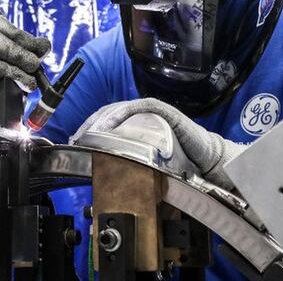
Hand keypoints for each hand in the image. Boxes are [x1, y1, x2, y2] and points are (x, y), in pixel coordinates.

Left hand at [71, 98, 246, 188]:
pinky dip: (124, 113)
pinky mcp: (163, 110)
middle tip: (78, 137)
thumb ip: (129, 162)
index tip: (75, 141)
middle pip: (108, 112)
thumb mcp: (146, 162)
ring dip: (102, 119)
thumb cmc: (179, 162)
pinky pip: (139, 107)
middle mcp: (141, 114)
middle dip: (90, 123)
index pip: (105, 120)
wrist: (207, 160)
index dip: (88, 127)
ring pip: (120, 108)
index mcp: (134, 124)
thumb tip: (102, 175)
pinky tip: (112, 125)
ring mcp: (151, 110)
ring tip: (90, 132)